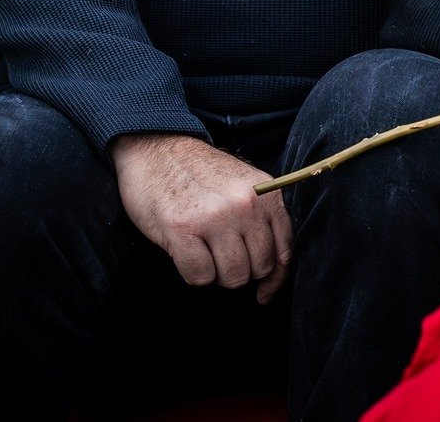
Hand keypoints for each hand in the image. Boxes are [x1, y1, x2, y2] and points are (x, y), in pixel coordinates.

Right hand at [110, 133, 291, 302]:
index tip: (264, 291)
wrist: (155, 147)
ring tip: (203, 251)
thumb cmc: (198, 173)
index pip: (284, 250)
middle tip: (220, 256)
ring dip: (216, 274)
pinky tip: (185, 252)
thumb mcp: (242, 186)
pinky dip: (193, 274)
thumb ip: (260, 219)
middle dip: (239, 271)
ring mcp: (215, 217)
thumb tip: (271, 275)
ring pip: (232, 277)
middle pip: (258, 268)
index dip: (275, 278)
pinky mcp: (183, 230)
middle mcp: (246, 205)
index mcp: (266, 193)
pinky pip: (201, 277)